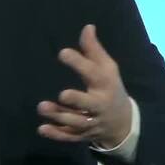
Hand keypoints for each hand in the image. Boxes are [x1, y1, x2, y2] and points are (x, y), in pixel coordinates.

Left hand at [37, 24, 131, 149]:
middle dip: (77, 100)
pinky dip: (56, 134)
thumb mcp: (107, 68)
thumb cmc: (110, 88)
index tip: (63, 53)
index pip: (94, 73)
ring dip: (59, 116)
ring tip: (42, 107)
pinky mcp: (82, 135)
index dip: (80, 63)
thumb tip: (87, 27)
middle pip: (89, 104)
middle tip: (62, 94)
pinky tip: (42, 128)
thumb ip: (94, 50)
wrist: (122, 122)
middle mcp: (99, 105)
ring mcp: (91, 122)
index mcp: (105, 86)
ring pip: (76, 122)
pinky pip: (69, 136)